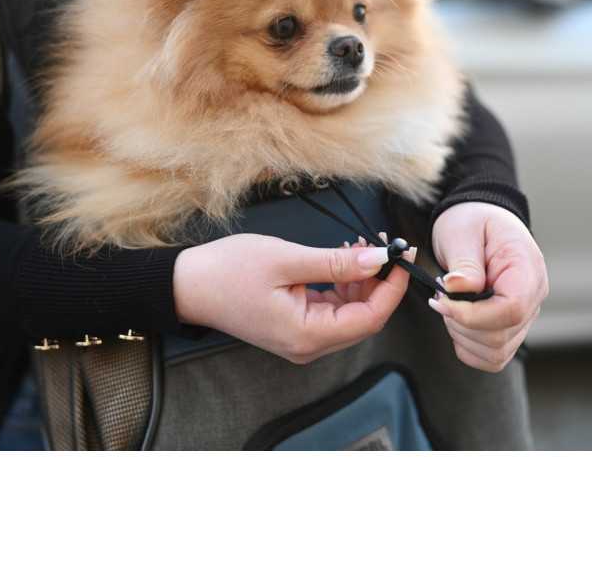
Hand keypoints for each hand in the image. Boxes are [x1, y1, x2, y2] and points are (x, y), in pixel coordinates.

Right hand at [173, 233, 414, 363]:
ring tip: (358, 246)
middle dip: (379, 282)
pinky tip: (341, 259)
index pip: (370, 318)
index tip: (403, 256)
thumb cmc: (228, 271)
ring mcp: (302, 339)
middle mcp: (308, 345)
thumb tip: (379, 260)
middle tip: (383, 245)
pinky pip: (332, 309)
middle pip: (364, 318)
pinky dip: (343, 284)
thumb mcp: (286, 260)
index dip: (392, 288)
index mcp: (307, 336)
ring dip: (361, 280)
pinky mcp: (295, 327)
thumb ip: (336, 262)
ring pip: (350, 312)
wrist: (188, 285)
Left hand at [429, 202, 548, 372]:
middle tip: (441, 296)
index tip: (442, 300)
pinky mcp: (510, 328)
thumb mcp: (462, 231)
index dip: (472, 314)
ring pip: (496, 352)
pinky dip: (468, 347)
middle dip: (460, 323)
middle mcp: (533, 296)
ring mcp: (525, 315)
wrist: (479, 220)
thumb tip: (458, 287)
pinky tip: (457, 320)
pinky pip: (492, 357)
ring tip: (449, 304)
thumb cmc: (472, 222)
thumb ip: (464, 261)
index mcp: (526, 269)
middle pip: (501, 336)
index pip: (510, 309)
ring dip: (462, 335)